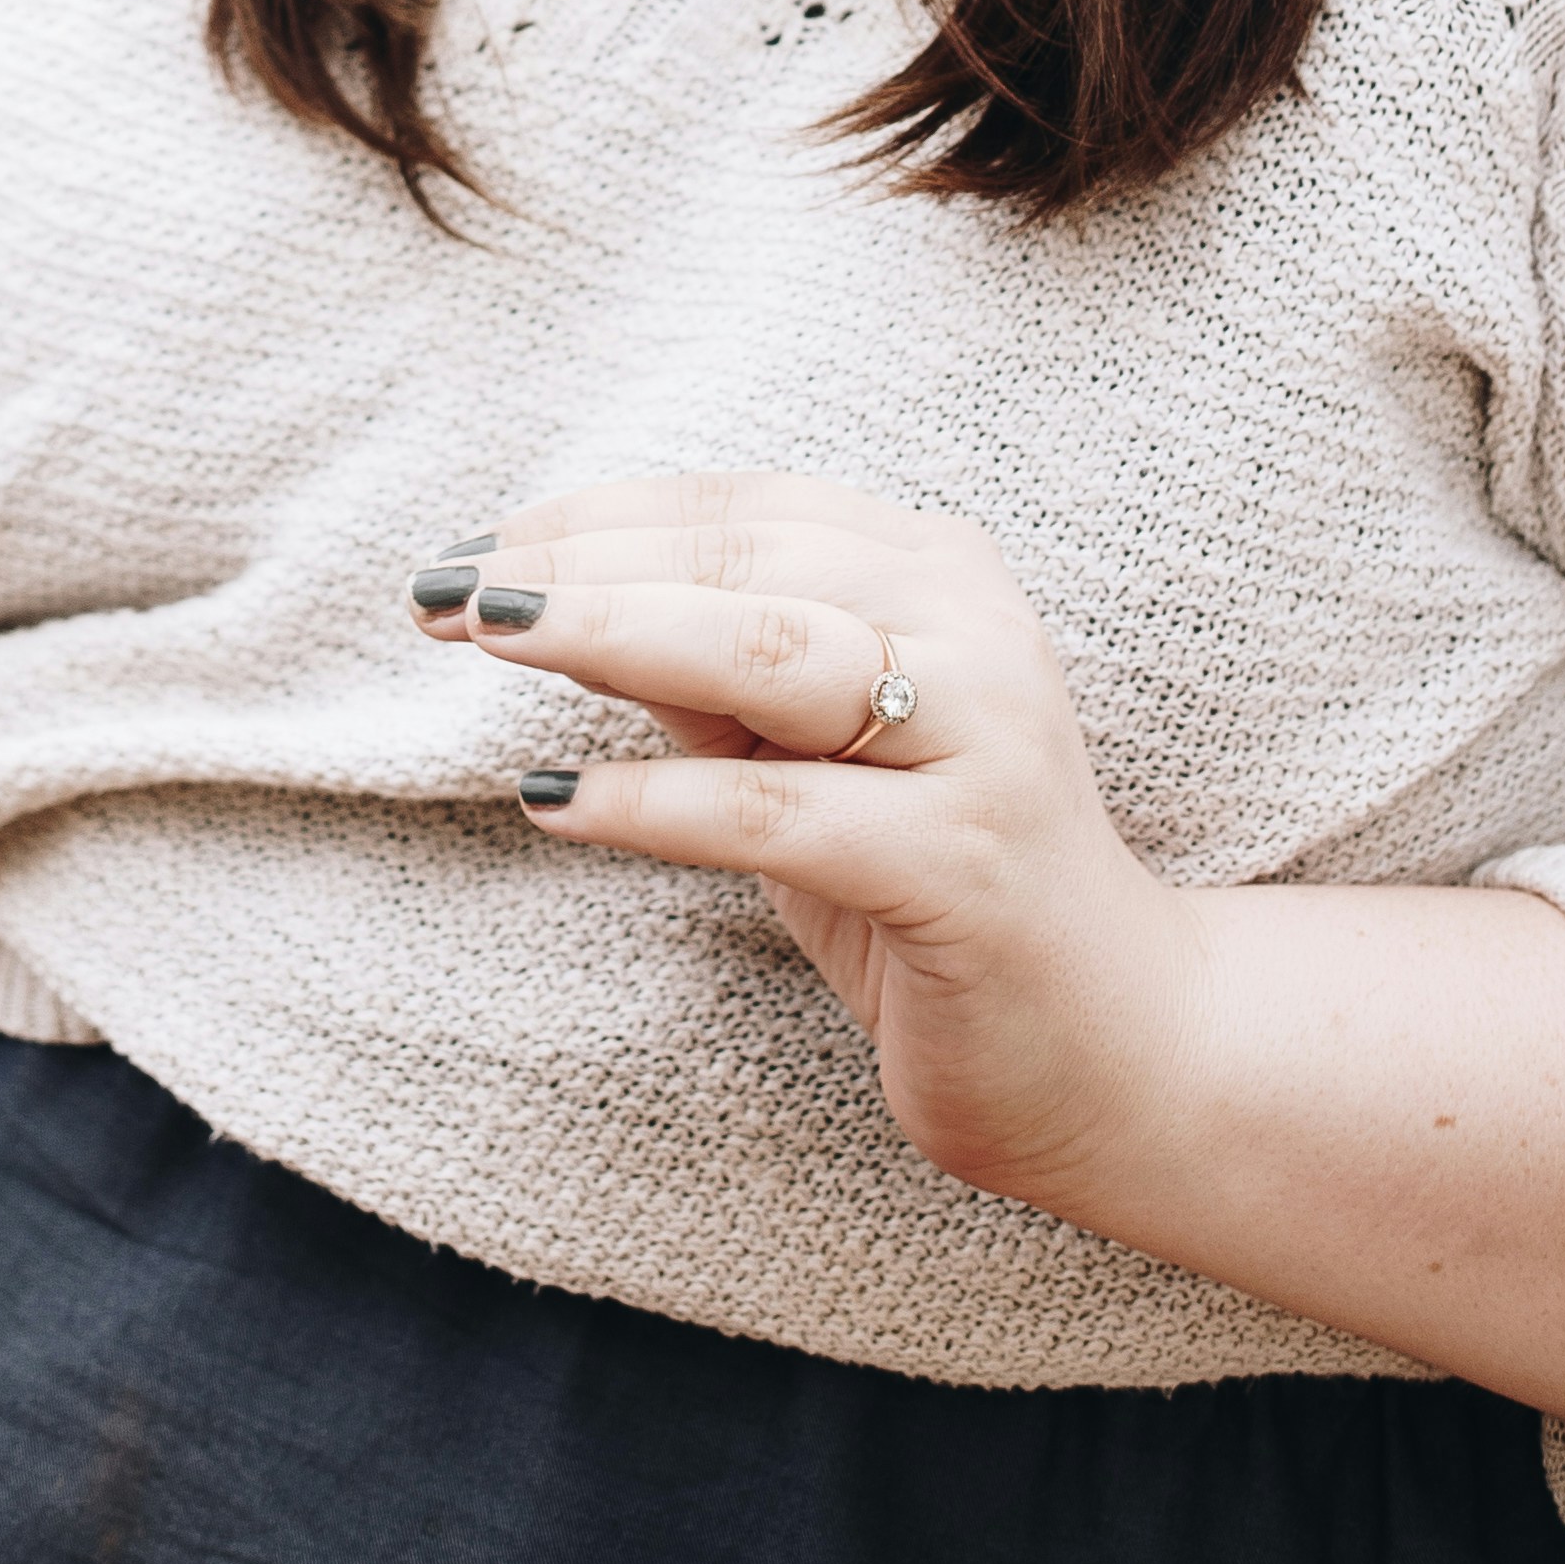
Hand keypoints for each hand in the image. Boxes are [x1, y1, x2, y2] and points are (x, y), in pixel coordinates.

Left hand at [412, 465, 1206, 1219]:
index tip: (470, 552)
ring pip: (763, 651)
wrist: (1121, 1055)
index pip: (742, 508)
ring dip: (608, 631)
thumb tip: (546, 597)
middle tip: (442, 590)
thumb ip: (709, 675)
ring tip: (485, 633)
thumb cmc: (933, 889)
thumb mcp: (806, 761)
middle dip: (577, 566)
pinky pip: (776, 813)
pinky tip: (549, 803)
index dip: (594, 519)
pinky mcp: (963, 867)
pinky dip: (652, 803)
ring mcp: (980, 742)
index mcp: (939, 572)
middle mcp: (972, 630)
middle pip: (744, 558)